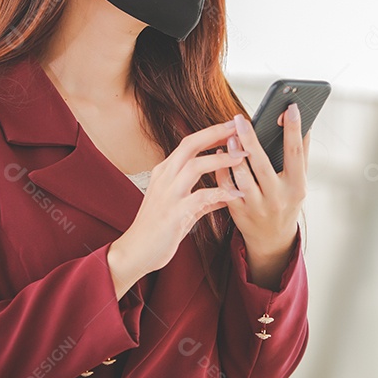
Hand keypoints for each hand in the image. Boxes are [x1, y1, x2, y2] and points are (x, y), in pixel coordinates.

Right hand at [106, 120, 248, 298]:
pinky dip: (220, 193)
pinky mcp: (174, 213)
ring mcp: (168, 194)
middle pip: (190, 145)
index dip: (211, 132)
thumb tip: (225, 193)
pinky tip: (236, 194)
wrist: (135, 252)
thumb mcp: (182, 208)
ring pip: (195, 166)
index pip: (189, 143)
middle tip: (239, 128)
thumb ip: (204, 199)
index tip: (232, 126)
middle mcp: (165, 178)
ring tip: (242, 156)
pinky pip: (200, 197)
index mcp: (165, 172)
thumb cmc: (157, 229)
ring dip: (221, 159)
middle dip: (216, 133)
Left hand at [214, 104, 311, 286]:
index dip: (294, 131)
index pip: (295, 154)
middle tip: (241, 119)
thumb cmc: (287, 201)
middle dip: (251, 140)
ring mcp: (257, 207)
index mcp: (297, 187)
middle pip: (262, 165)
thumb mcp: (298, 182)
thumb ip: (301, 154)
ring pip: (241, 177)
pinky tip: (221, 152)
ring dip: (233, 154)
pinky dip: (222, 169)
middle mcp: (278, 198)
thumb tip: (304, 124)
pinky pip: (226, 187)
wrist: (273, 239)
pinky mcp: (239, 212)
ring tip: (230, 134)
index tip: (290, 108)